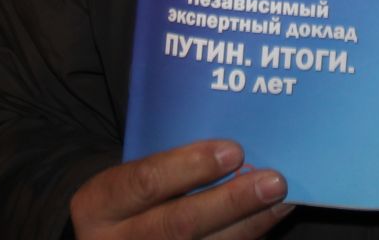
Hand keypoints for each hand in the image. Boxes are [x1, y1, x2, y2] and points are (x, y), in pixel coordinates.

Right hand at [70, 139, 291, 239]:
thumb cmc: (124, 199)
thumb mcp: (125, 178)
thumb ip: (163, 165)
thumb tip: (230, 148)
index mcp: (98, 205)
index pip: (144, 182)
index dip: (189, 166)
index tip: (233, 150)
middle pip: (178, 225)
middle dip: (230, 202)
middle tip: (272, 181)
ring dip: (248, 225)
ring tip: (280, 202)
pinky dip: (244, 239)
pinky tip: (266, 222)